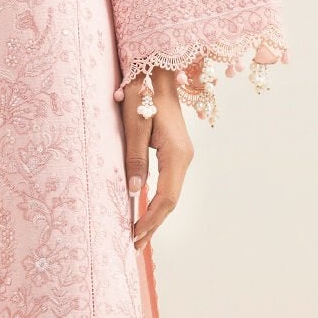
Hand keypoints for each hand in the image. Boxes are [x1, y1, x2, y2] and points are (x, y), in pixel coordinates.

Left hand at [121, 68, 192, 249]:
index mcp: (176, 154)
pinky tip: (146, 209)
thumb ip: (135, 160)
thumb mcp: (134, 126)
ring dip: (155, 215)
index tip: (133, 235)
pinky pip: (169, 182)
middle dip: (153, 224)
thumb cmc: (142, 94)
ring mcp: (182, 155)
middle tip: (134, 246)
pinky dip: (157, 200)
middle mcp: (184, 157)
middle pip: (171, 200)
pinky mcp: (176, 151)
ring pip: (171, 193)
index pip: (166, 198)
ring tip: (139, 235)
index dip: (150, 220)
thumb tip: (135, 193)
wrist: (156, 71)